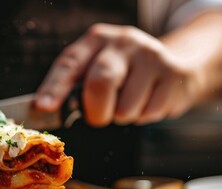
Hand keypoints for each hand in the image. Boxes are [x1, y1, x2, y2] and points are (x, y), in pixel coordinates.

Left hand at [35, 23, 203, 126]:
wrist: (177, 65)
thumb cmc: (125, 74)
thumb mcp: (98, 67)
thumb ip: (76, 86)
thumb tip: (46, 110)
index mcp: (96, 39)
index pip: (70, 63)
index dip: (54, 87)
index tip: (44, 107)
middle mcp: (123, 41)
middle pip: (100, 82)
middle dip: (95, 112)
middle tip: (98, 117)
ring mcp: (150, 55)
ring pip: (125, 108)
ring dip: (123, 117)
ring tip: (130, 102)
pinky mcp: (174, 73)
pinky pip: (149, 113)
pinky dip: (144, 117)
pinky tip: (149, 100)